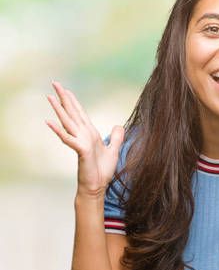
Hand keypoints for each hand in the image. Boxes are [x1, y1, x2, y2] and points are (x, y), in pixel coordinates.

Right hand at [45, 81, 124, 198]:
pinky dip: (59, 130)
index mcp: (90, 133)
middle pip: (72, 113)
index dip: (73, 101)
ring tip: (49, 96)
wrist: (98, 186)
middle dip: (64, 98)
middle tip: (55, 83)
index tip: (66, 89)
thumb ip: (116, 138)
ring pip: (68, 122)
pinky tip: (49, 122)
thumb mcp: (113, 150)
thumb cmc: (102, 170)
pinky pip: (68, 139)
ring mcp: (80, 142)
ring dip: (58, 109)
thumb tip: (118, 126)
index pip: (80, 113)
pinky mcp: (80, 151)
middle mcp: (83, 135)